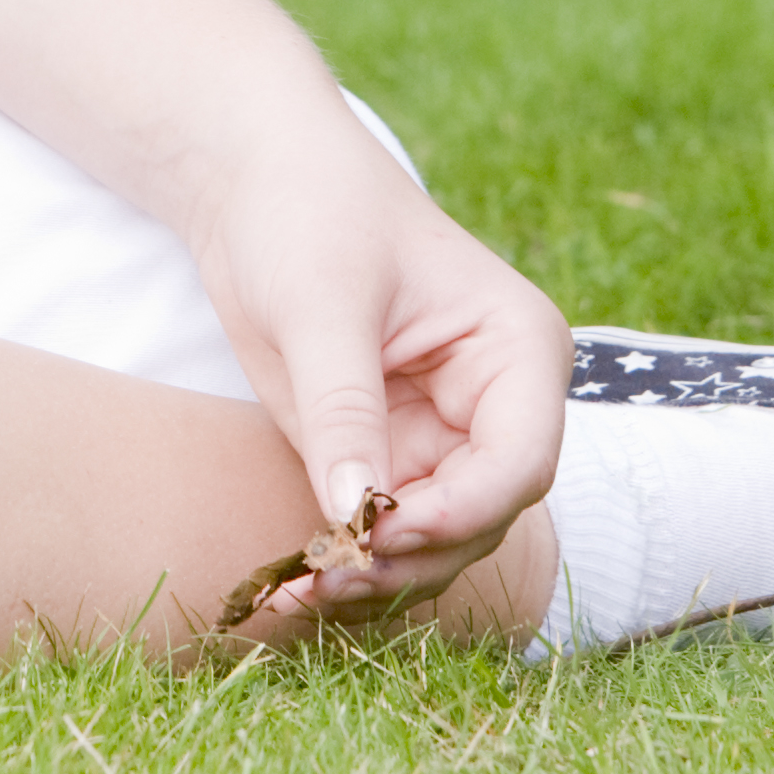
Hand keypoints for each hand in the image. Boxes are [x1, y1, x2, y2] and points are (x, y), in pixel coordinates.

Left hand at [185, 119, 569, 620]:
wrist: (255, 183)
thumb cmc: (306, 211)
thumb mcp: (321, 305)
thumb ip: (345, 408)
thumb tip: (356, 513)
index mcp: (518, 347)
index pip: (519, 461)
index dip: (456, 512)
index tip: (375, 532)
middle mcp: (499, 404)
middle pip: (483, 518)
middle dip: (410, 557)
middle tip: (323, 582)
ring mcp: (447, 437)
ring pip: (440, 543)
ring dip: (379, 578)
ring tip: (298, 590)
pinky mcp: (395, 457)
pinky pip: (390, 532)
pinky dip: (350, 564)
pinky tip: (293, 581)